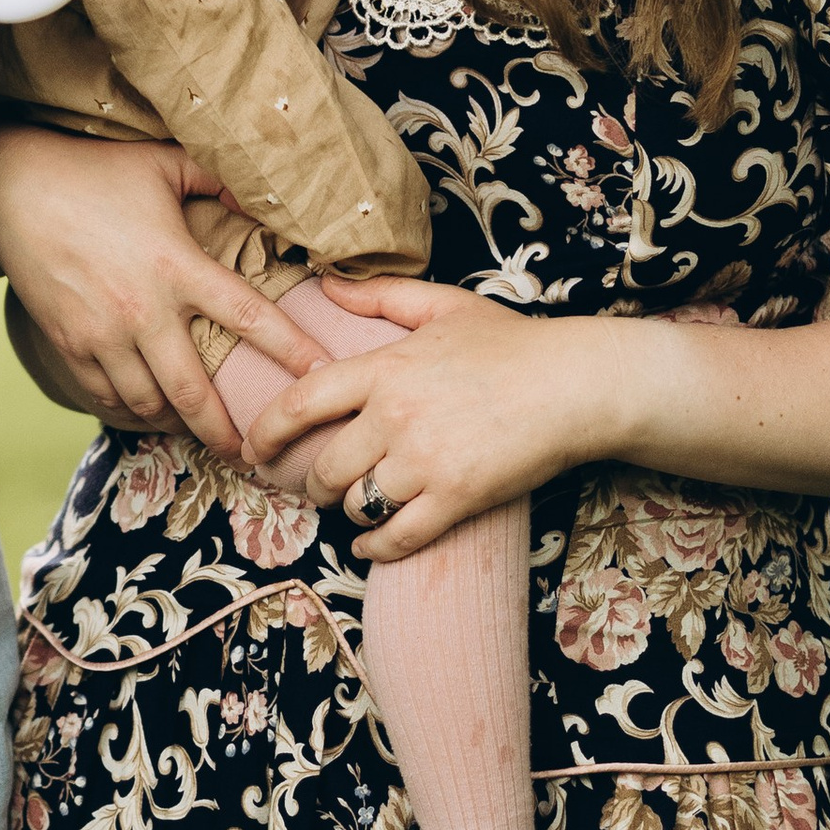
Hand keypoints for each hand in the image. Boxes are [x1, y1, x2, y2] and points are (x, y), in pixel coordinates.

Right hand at [0, 122, 326, 454]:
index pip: (248, 316)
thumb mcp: (162, 162)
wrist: (12, 190)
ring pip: (149, 402)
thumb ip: (217, 179)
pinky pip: (106, 397)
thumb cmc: (93, 170)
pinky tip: (149, 412)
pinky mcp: (69, 344)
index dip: (291, 349)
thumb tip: (263, 192)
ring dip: (178, 423)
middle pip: (195, 390)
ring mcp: (102, 333)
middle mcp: (142, 309)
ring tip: (201, 434)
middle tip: (253, 452)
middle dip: (226, 430)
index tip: (321, 376)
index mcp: (176, 264)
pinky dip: (131, 411)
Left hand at [234, 275, 631, 556]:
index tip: (253, 450)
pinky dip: (375, 547)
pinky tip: (370, 544)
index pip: (302, 402)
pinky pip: (398, 537)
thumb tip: (323, 282)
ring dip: (349, 512)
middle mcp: (395, 417)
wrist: (576, 385)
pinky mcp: (457, 498)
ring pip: (358, 504)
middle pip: (325, 467)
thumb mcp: (443, 304)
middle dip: (313, 484)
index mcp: (385, 369)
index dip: (267, 432)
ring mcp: (425, 462)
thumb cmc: (512, 343)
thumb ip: (379, 296)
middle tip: (315, 488)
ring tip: (354, 508)